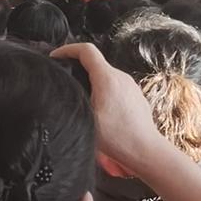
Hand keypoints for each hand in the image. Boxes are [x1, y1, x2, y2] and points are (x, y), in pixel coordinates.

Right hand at [51, 43, 161, 171]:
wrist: (145, 150)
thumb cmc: (118, 138)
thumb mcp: (86, 119)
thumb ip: (73, 101)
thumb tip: (61, 93)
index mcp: (107, 78)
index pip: (86, 50)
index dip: (67, 49)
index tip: (55, 56)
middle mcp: (121, 77)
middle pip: (95, 62)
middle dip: (77, 66)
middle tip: (63, 78)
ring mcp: (130, 86)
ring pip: (105, 75)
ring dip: (90, 80)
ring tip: (78, 95)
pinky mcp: (135, 96)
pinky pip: (115, 86)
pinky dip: (102, 90)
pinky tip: (97, 108)